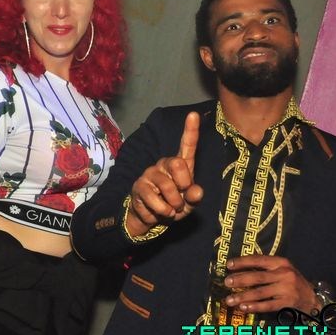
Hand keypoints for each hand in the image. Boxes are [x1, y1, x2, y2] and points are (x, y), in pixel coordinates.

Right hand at [125, 111, 202, 236]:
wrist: (152, 220)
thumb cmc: (173, 206)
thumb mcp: (189, 205)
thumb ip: (195, 197)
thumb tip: (197, 191)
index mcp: (180, 165)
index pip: (187, 146)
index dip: (191, 130)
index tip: (193, 114)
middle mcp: (164, 165)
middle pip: (178, 164)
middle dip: (184, 186)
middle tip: (182, 200)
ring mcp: (150, 174)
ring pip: (167, 186)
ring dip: (174, 204)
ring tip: (172, 210)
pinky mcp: (139, 186)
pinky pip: (155, 200)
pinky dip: (162, 212)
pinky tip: (159, 212)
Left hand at [224, 255, 318, 313]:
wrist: (311, 298)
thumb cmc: (290, 281)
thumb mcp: (281, 269)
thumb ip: (264, 268)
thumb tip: (238, 270)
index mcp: (280, 262)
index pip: (258, 260)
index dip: (242, 262)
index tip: (228, 265)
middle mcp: (284, 274)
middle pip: (258, 277)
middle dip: (240, 280)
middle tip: (226, 283)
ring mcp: (287, 289)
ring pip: (260, 293)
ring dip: (243, 296)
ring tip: (230, 300)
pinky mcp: (288, 302)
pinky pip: (268, 305)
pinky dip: (255, 306)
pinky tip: (244, 307)